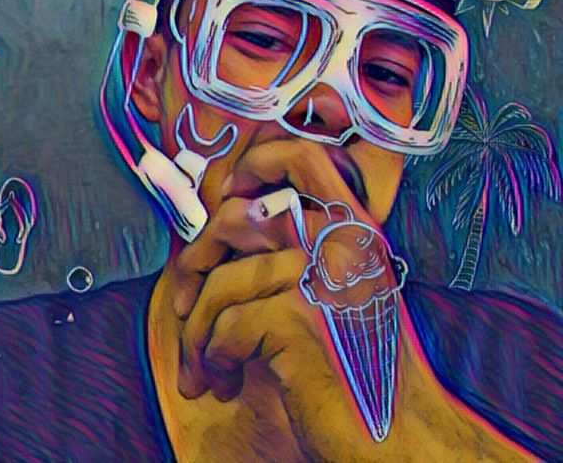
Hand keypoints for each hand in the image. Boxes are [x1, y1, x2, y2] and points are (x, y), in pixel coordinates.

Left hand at [171, 138, 395, 457]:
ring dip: (199, 332)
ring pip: (220, 281)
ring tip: (205, 366)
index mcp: (356, 230)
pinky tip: (226, 382)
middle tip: (188, 301)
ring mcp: (319, 277)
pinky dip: (213, 359)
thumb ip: (302, 256)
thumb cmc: (363, 371)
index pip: (305, 157)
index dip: (258, 163)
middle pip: (239, 217)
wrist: (405, 437)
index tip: (233, 191)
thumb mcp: (344, 294)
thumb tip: (224, 239)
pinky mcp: (297, 319)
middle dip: (196, 260)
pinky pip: (224, 326)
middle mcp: (341, 243)